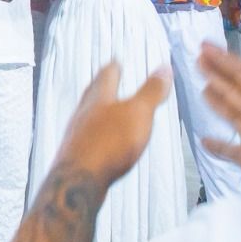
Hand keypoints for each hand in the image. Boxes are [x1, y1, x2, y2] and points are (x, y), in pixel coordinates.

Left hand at [54, 61, 171, 185]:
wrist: (78, 180)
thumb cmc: (107, 144)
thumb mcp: (138, 113)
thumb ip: (151, 92)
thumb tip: (164, 68)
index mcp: (99, 98)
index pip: (106, 76)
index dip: (113, 67)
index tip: (115, 61)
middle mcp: (83, 113)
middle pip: (93, 94)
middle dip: (101, 86)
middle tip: (105, 79)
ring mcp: (76, 134)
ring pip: (87, 115)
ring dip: (97, 110)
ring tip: (104, 109)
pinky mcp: (76, 154)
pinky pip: (87, 138)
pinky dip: (96, 133)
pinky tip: (101, 142)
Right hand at [197, 43, 240, 198]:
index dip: (226, 61)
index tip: (205, 45)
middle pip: (238, 93)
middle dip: (219, 75)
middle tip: (198, 57)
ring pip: (234, 116)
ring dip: (219, 102)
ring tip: (202, 87)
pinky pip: (233, 151)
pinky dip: (219, 146)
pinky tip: (204, 141)